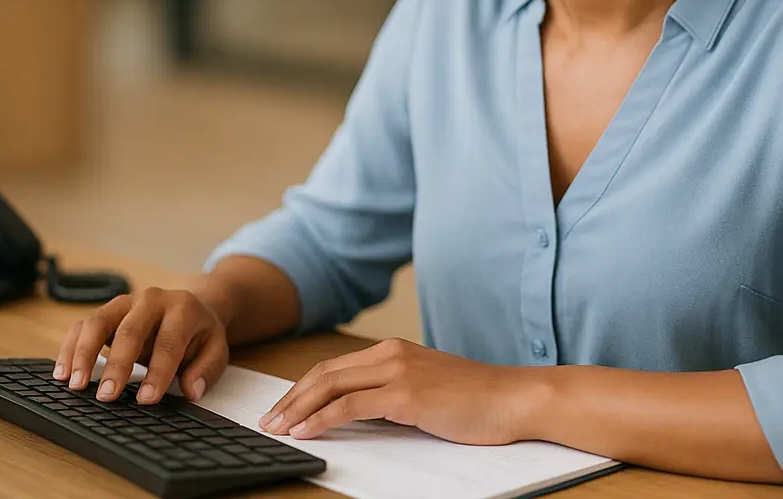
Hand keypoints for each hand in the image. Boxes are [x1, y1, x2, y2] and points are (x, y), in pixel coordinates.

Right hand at [54, 287, 229, 404]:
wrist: (191, 305)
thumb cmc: (199, 333)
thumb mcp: (216, 349)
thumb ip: (206, 370)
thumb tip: (191, 390)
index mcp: (182, 308)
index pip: (168, 341)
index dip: (158, 372)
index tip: (147, 399)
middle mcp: (151, 300)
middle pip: (130, 330)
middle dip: (117, 365)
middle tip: (107, 396)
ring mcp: (125, 303)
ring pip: (98, 322)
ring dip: (84, 355)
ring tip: (76, 385)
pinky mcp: (106, 311)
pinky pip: (82, 326)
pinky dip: (69, 349)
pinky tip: (62, 374)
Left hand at [258, 338, 536, 443]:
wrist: (514, 397)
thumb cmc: (477, 400)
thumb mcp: (427, 391)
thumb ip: (393, 395)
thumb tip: (359, 414)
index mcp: (393, 350)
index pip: (335, 367)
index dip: (303, 388)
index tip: (283, 409)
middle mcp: (390, 353)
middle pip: (324, 373)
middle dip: (291, 399)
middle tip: (268, 421)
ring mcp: (397, 371)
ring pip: (330, 386)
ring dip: (298, 409)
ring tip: (277, 428)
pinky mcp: (405, 394)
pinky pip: (350, 405)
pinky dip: (322, 418)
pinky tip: (305, 431)